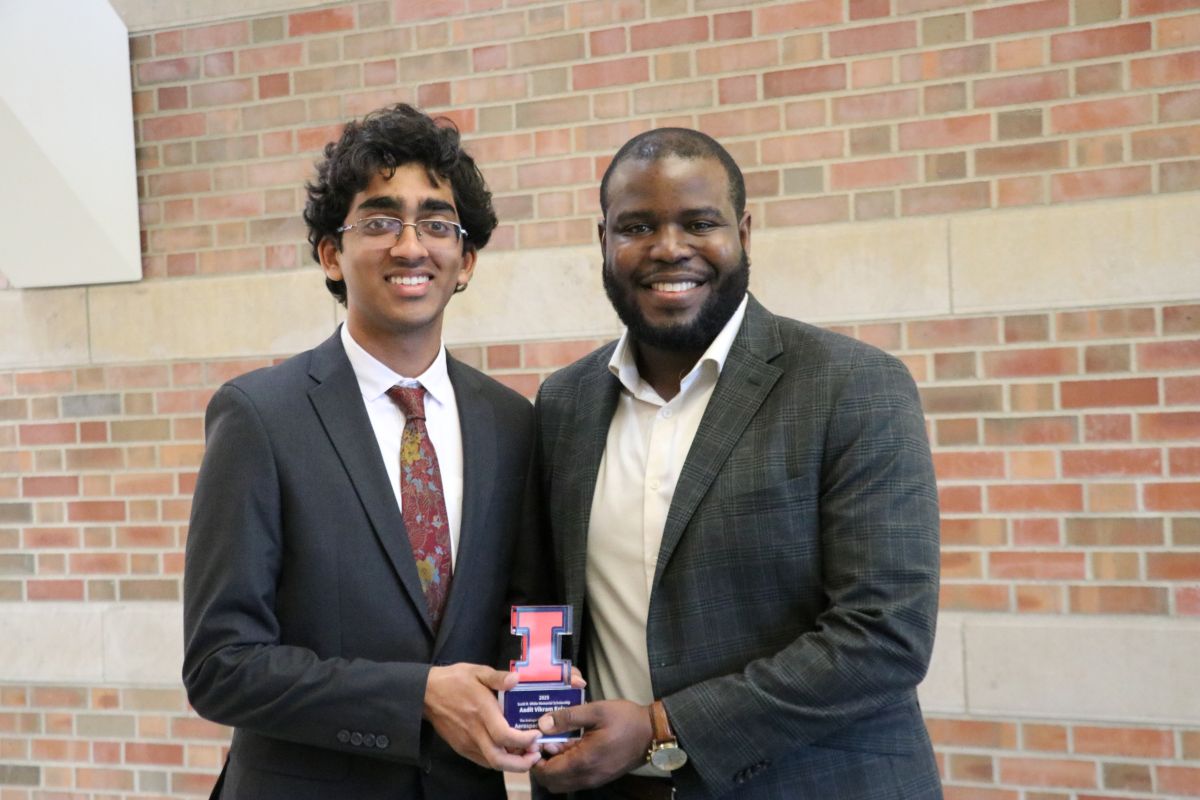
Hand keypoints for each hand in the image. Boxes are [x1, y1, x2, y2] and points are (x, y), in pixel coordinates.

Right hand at [424, 664, 540, 771]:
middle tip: (536, 753)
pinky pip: (483, 760)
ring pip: (492, 763)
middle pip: (498, 759)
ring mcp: (466, 742)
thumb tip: (516, 679)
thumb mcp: (477, 671)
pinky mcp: (461, 747)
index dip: (524, 740)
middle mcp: (474, 731)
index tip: (536, 735)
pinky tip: (509, 751)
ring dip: (512, 764)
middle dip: (521, 763)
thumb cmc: (454, 680)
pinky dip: (499, 760)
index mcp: (481, 711)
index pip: (504, 735)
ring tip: (527, 753)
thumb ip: (498, 677)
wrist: (426, 694)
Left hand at [531, 700, 651, 792]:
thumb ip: (567, 717)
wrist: (653, 733)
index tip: (535, 742)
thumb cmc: (626, 720)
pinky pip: (575, 780)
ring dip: (555, 767)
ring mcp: (594, 780)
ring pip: (563, 783)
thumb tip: (542, 723)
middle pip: (551, 783)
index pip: (547, 773)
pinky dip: (567, 768)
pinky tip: (573, 747)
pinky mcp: (600, 778)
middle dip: (542, 765)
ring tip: (558, 743)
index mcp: (583, 761)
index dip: (535, 760)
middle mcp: (587, 777)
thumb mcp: (596, 711)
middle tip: (544, 743)